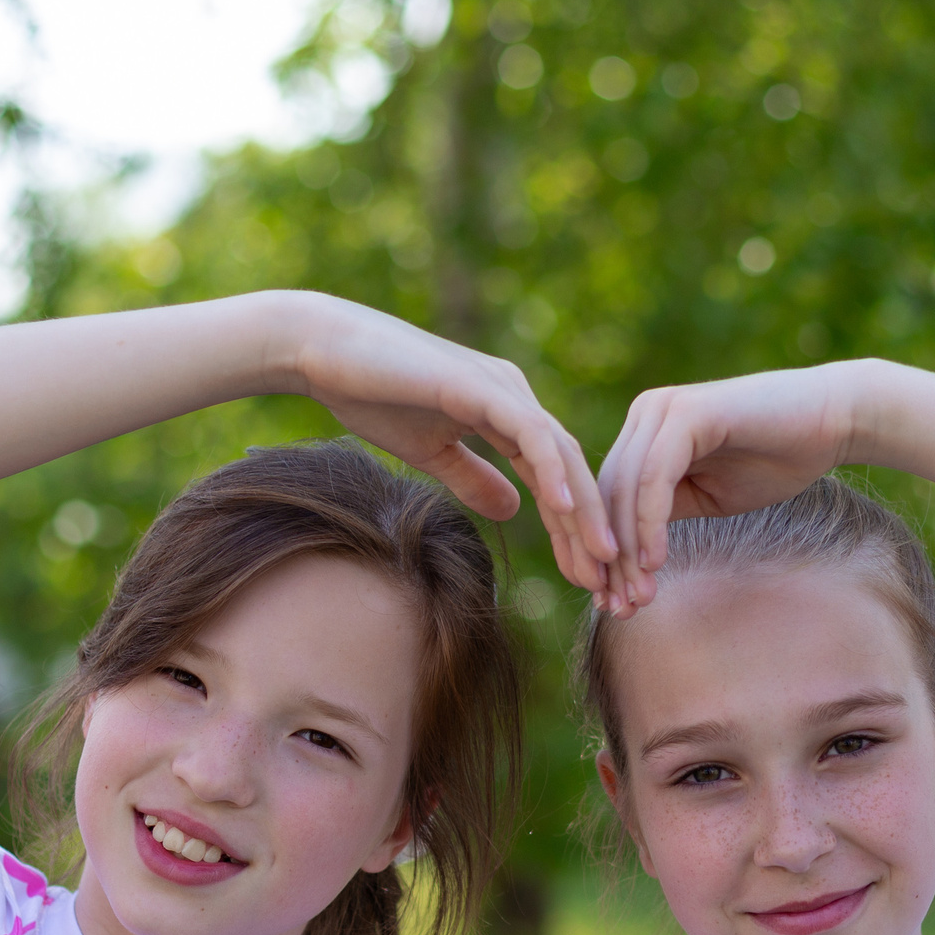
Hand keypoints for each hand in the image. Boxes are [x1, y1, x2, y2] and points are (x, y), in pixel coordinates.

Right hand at [282, 295, 620, 596]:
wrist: (323, 351)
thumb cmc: (372, 395)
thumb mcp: (432, 452)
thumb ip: (473, 477)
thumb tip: (512, 509)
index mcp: (507, 414)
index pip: (556, 479)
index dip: (575, 530)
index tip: (588, 580)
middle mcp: (516, 397)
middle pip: (572, 471)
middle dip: (592, 530)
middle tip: (611, 583)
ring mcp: (502, 388)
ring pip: (562, 455)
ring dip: (586, 510)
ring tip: (604, 558)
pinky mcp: (480, 385)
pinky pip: (530, 433)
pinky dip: (552, 471)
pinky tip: (566, 509)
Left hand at [589, 362, 871, 614]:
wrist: (832, 421)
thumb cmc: (776, 460)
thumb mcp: (707, 497)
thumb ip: (663, 514)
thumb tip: (622, 560)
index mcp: (645, 432)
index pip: (607, 499)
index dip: (603, 555)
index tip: (609, 605)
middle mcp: (646, 414)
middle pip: (608, 497)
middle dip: (610, 561)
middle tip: (619, 611)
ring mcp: (664, 410)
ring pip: (626, 491)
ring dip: (629, 551)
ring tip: (639, 598)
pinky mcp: (687, 413)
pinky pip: (655, 477)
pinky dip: (650, 523)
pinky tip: (656, 562)